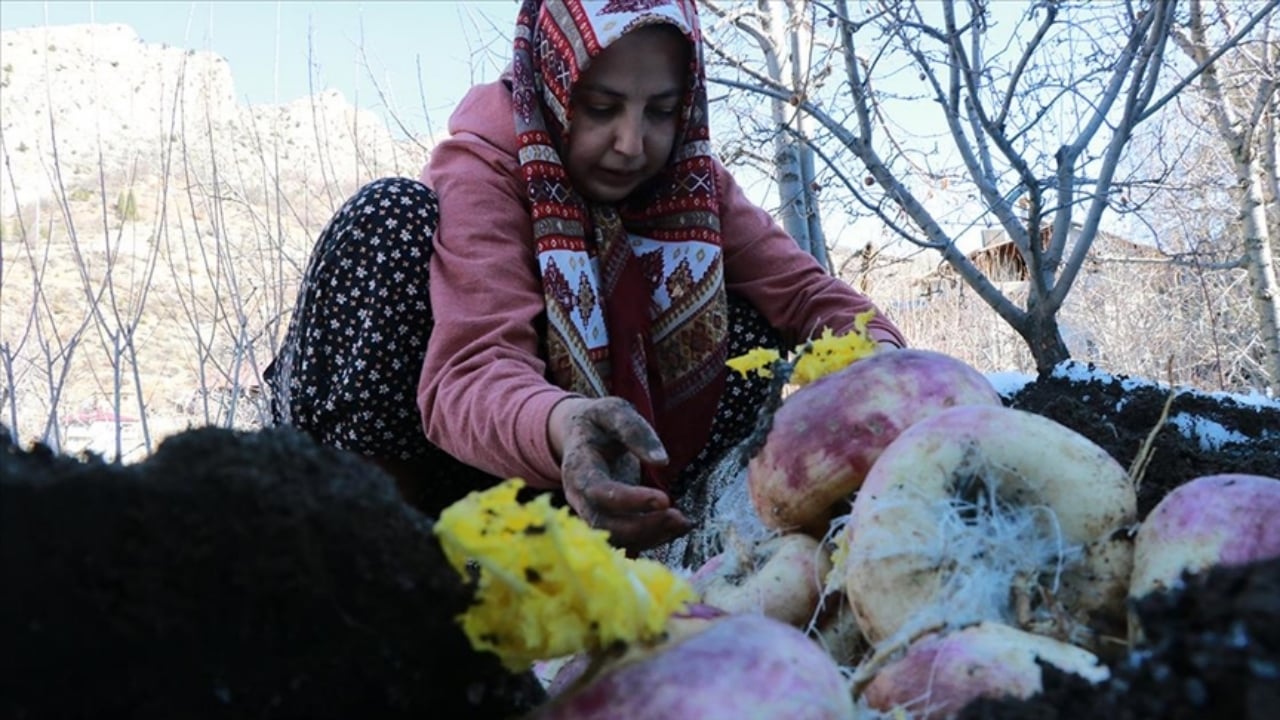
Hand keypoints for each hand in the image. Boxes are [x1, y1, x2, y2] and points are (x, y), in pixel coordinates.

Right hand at [549, 397, 691, 551]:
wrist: (580, 435)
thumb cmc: (599, 422)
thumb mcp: (614, 412)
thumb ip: (635, 431)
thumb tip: (661, 461)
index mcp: (578, 467)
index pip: (600, 492)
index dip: (630, 500)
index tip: (665, 499)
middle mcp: (579, 497)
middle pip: (605, 524)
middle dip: (643, 527)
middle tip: (678, 518)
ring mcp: (590, 512)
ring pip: (616, 538)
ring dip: (651, 536)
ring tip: (683, 523)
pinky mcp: (606, 520)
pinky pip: (625, 539)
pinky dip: (652, 538)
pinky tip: (678, 527)